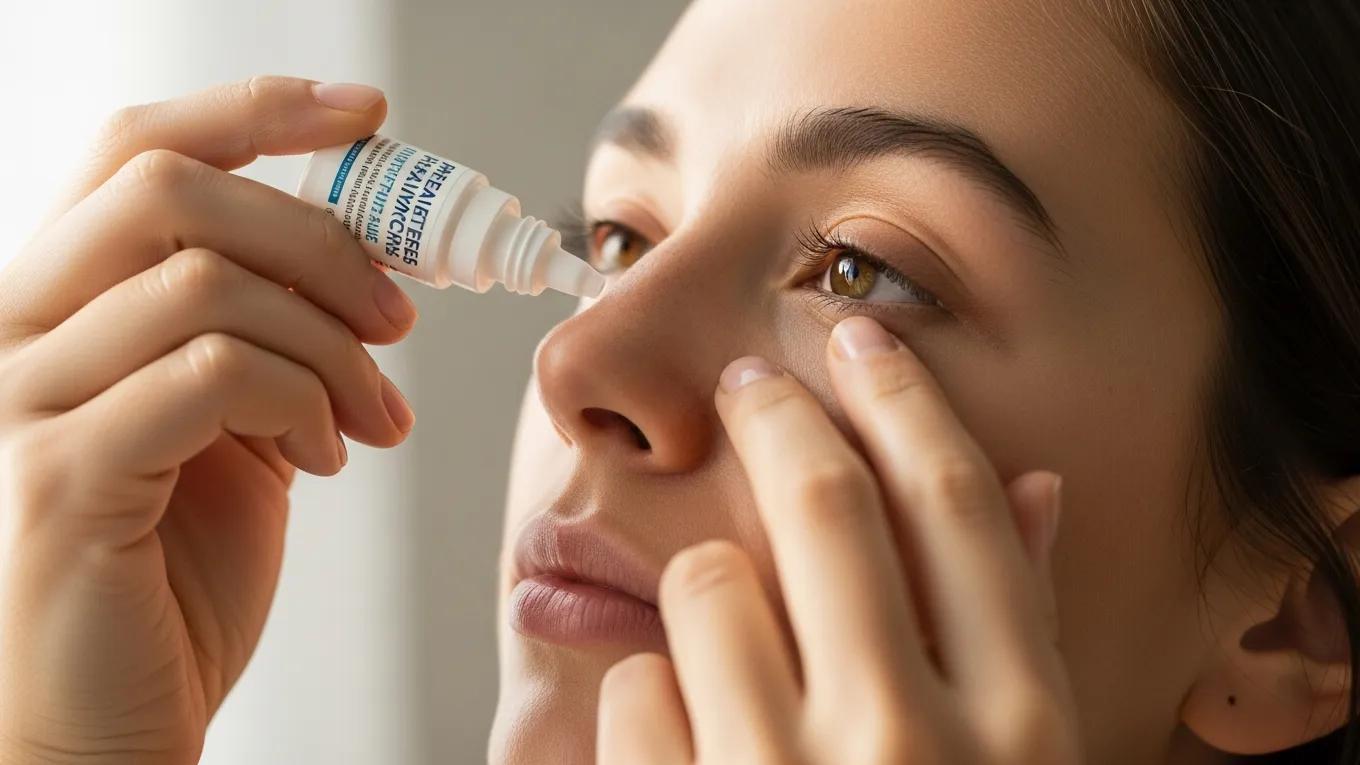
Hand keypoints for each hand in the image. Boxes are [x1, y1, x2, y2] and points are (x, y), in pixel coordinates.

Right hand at [0, 77, 415, 763]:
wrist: (117, 715)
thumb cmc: (177, 569)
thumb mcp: (238, 424)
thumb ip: (269, 333)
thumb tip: (368, 257)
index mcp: (60, 301)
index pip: (138, 150)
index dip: (254, 111)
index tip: (364, 116)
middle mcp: (13, 329)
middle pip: (170, 189)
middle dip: (320, 239)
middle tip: (399, 317)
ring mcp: (20, 402)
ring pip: (203, 283)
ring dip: (331, 346)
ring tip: (375, 418)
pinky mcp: (60, 479)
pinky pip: (212, 376)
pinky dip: (302, 402)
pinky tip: (329, 459)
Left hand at [597, 316, 1082, 763]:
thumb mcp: (1021, 760)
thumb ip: (1022, 633)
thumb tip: (1036, 484)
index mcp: (1015, 726)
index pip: (955, 506)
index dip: (904, 401)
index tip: (864, 340)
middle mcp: (907, 743)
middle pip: (824, 499)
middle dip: (775, 416)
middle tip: (747, 382)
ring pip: (705, 579)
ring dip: (706, 589)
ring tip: (725, 643)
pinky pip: (633, 682)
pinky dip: (654, 696)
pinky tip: (688, 737)